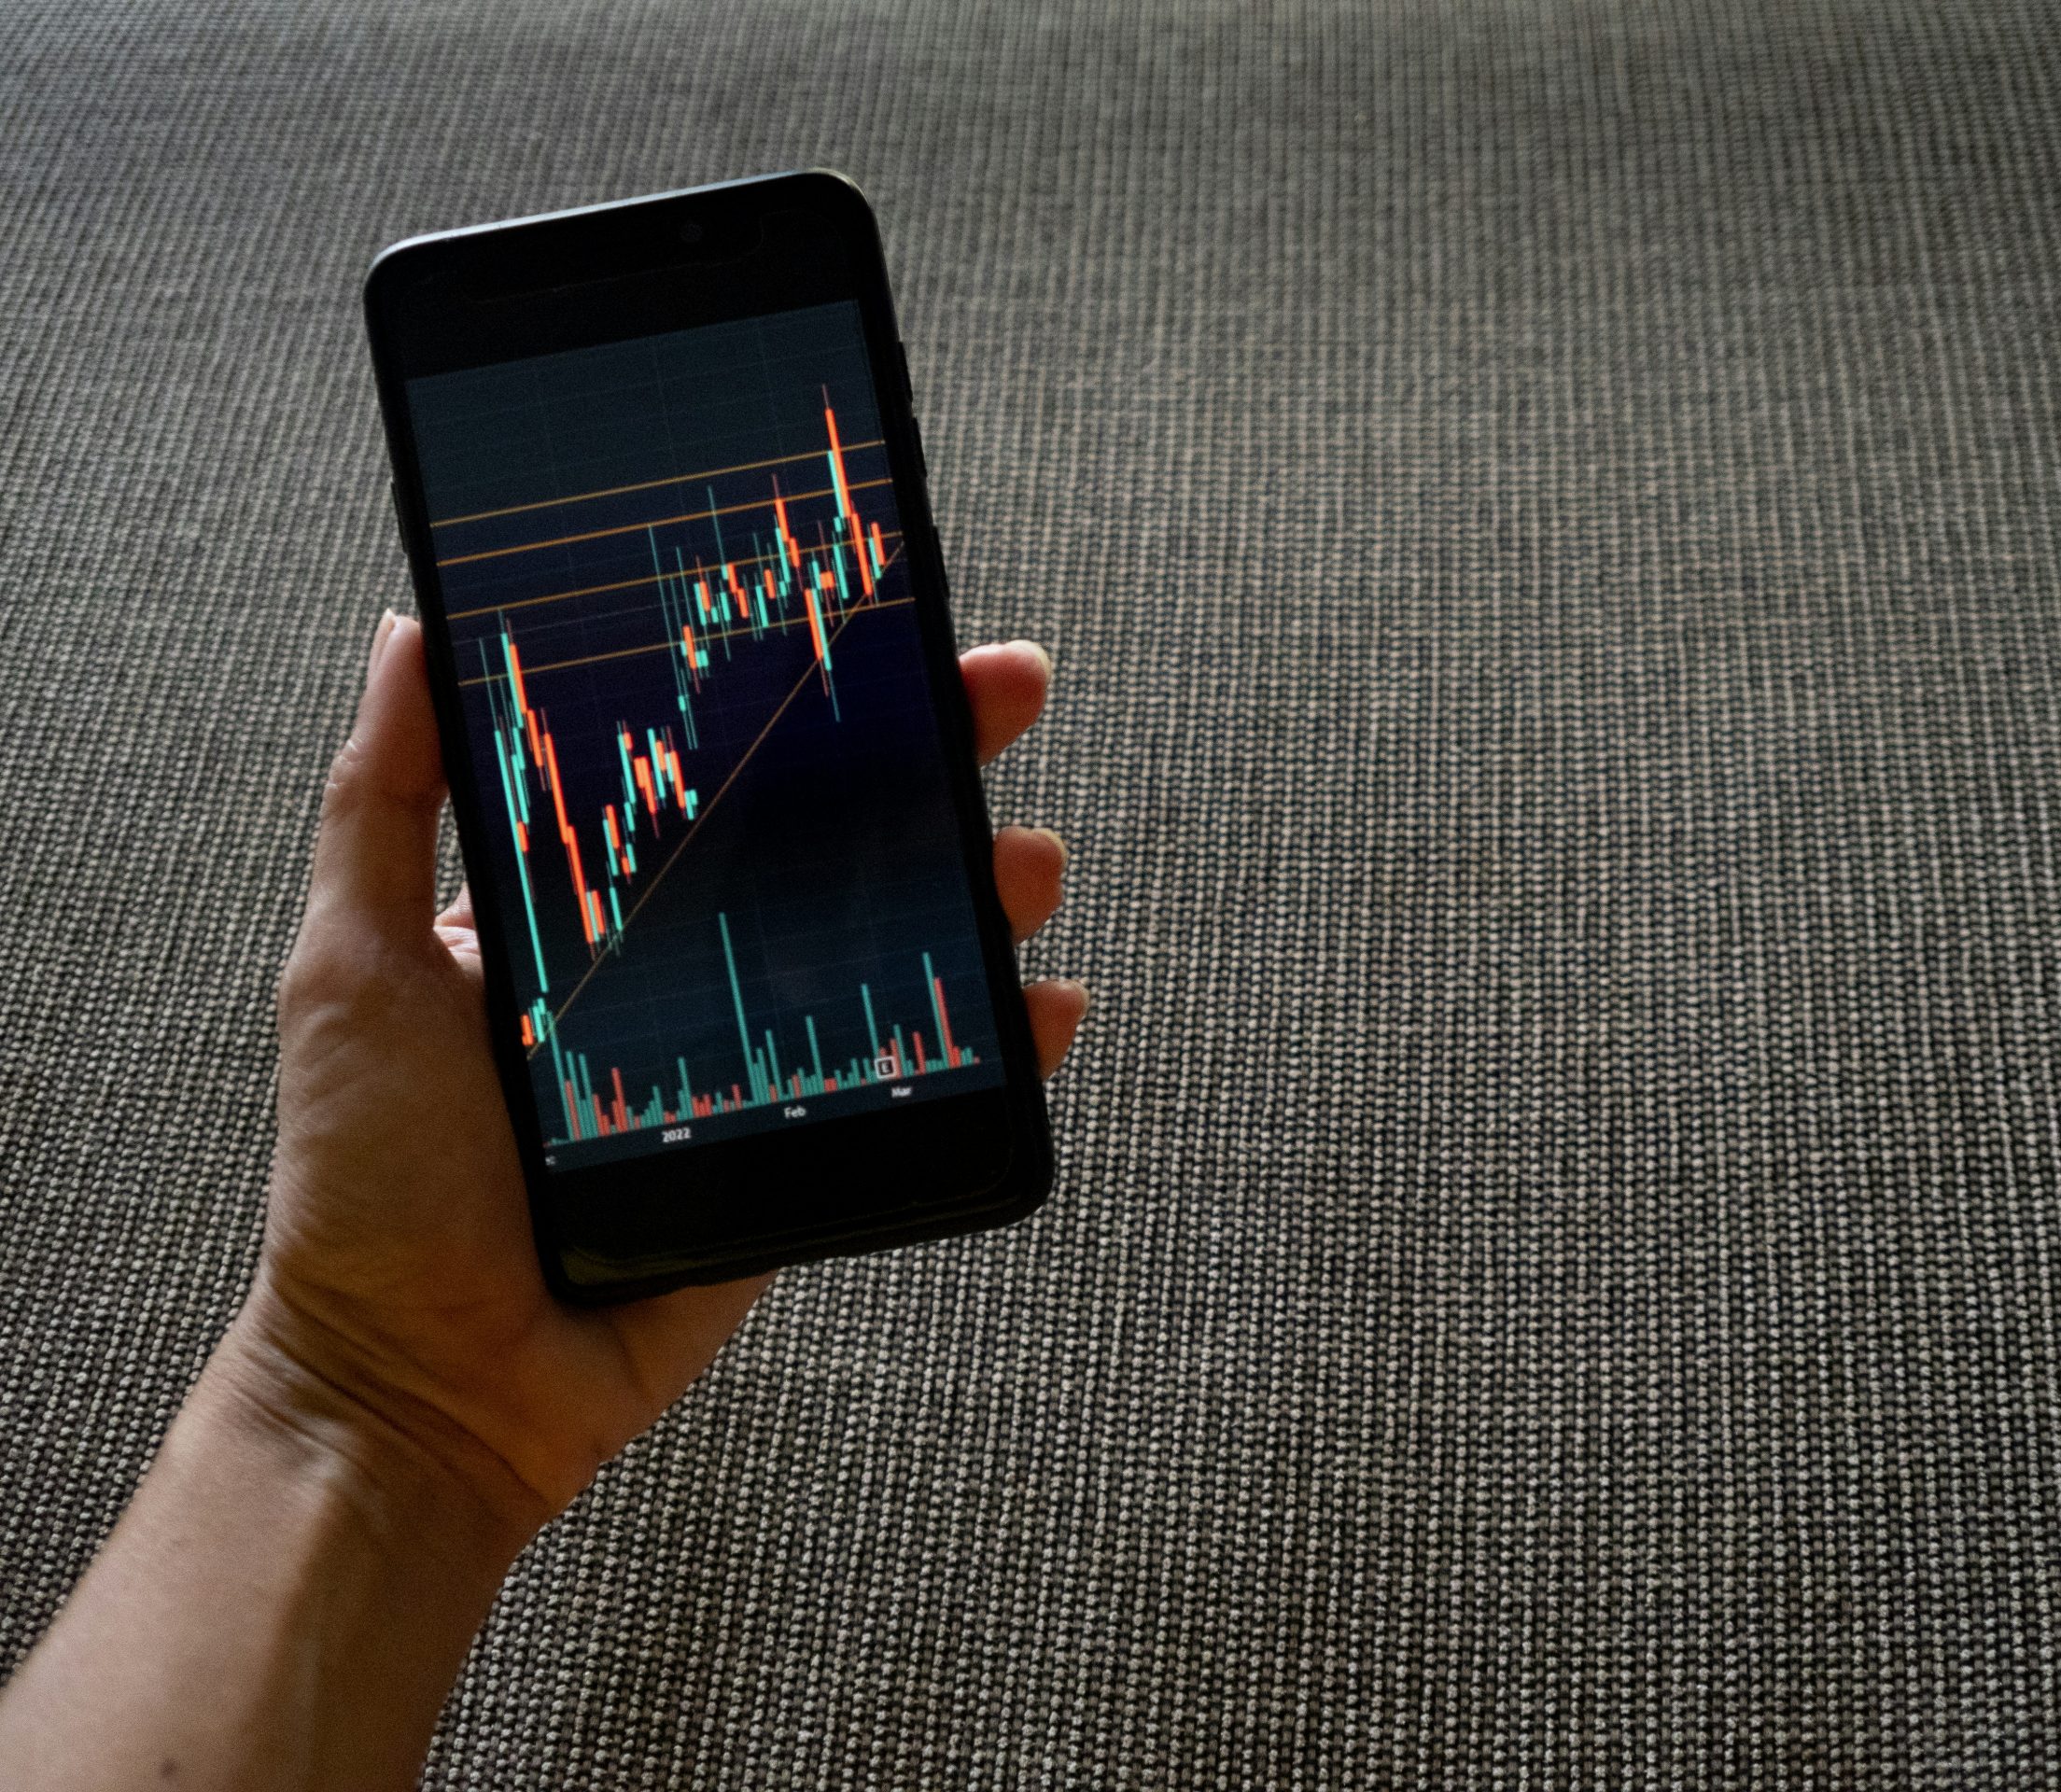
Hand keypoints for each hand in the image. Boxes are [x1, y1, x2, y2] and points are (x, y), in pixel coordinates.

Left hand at [232, 612, 1083, 1540]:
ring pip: (902, 948)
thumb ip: (385, 805)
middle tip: (1005, 687)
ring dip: (987, 889)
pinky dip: (1003, 1041)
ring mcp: (760, 1058)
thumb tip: (409, 633)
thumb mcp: (352, 966)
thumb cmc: (370, 1183)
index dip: (795, 691)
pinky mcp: (813, 1153)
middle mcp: (690, 966)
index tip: (867, 615)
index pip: (715, 766)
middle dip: (932, 756)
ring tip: (1028, 860)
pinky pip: (926, 1081)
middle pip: (836, 836)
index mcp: (591, 907)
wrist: (430, 1390)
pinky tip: (1047, 1004)